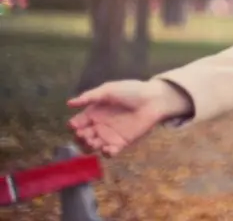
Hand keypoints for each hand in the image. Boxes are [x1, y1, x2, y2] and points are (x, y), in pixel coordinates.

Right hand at [67, 79, 191, 156]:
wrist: (153, 99)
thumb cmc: (131, 91)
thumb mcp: (108, 90)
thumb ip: (90, 97)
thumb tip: (69, 103)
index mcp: (94, 112)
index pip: (78, 123)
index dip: (74, 126)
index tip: (75, 126)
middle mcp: (99, 125)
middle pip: (83, 137)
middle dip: (80, 138)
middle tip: (84, 134)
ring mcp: (110, 135)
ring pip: (93, 146)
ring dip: (90, 147)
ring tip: (93, 141)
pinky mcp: (121, 143)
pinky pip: (110, 152)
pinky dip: (106, 153)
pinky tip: (107, 148)